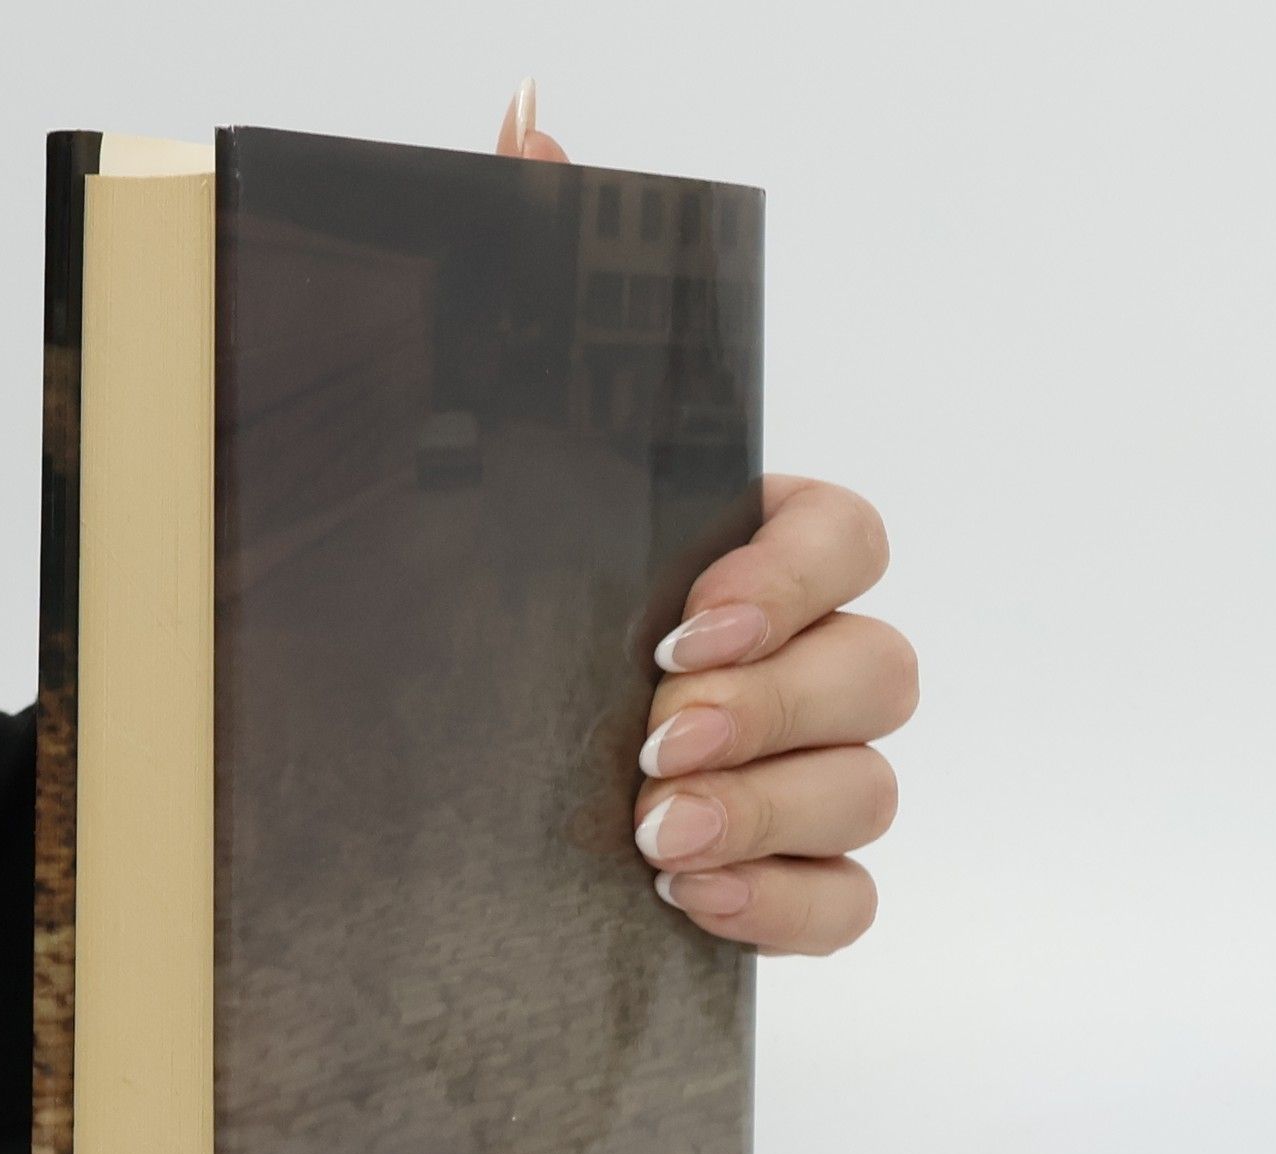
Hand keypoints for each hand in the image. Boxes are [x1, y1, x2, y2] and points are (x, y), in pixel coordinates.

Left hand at [500, 87, 915, 955]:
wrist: (396, 782)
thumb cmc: (455, 606)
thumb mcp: (460, 452)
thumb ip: (519, 293)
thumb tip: (527, 123)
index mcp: (739, 555)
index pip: (845, 534)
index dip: (793, 577)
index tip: (689, 620)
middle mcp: (791, 660)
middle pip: (879, 670)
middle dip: (777, 707)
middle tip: (653, 742)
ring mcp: (794, 776)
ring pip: (873, 788)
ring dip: (775, 810)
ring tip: (652, 836)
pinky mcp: (775, 880)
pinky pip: (849, 902)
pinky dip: (793, 908)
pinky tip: (693, 904)